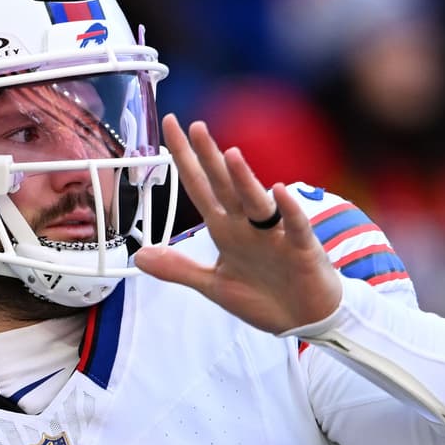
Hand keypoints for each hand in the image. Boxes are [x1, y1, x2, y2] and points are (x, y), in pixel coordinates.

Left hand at [133, 114, 342, 333]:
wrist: (304, 318)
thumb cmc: (264, 296)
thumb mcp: (213, 285)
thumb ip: (179, 268)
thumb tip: (139, 256)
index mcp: (226, 229)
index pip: (200, 187)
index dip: (185, 159)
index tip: (171, 127)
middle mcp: (248, 225)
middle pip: (225, 186)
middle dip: (209, 158)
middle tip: (195, 127)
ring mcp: (275, 234)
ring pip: (257, 202)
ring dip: (244, 180)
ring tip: (230, 155)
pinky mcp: (302, 250)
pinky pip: (295, 227)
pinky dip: (288, 211)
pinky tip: (279, 193)